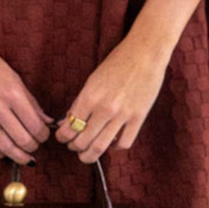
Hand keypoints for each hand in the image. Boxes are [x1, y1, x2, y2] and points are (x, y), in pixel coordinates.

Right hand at [0, 39, 54, 163]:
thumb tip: (48, 122)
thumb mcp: (15, 80)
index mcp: (13, 93)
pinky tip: (4, 153)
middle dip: (32, 148)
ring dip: (18, 156)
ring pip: (4, 146)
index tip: (43, 136)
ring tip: (24, 158)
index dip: (43, 136)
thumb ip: (32, 103)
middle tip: (34, 147)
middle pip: (22, 139)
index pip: (35, 126)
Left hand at [54, 36, 170, 162]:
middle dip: (75, 148)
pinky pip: (124, 143)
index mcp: (90, 97)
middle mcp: (105, 108)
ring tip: (88, 154)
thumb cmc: (117, 63)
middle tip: (74, 147)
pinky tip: (112, 143)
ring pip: (101, 147)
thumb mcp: (92, 81)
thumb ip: (79, 103)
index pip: (69, 128)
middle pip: (82, 142)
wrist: (146, 52)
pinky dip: (115, 148)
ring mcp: (123, 115)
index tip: (63, 138)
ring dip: (90, 155)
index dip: (62, 137)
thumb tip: (67, 122)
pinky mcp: (139, 118)